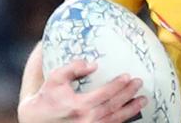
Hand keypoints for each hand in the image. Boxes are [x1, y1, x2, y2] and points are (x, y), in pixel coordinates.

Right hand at [17, 60, 146, 122]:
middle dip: (128, 95)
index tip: (128, 76)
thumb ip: (74, 68)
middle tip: (139, 83)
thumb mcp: (56, 78)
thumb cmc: (48, 96)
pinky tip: (130, 113)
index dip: (117, 85)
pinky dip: (122, 121)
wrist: (37, 120)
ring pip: (115, 120)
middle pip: (113, 106)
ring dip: (130, 110)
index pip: (104, 94)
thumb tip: (94, 64)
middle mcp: (86, 120)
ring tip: (143, 100)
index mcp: (78, 105)